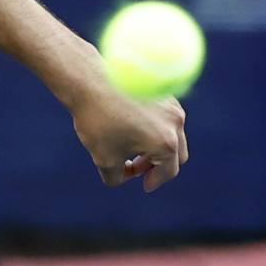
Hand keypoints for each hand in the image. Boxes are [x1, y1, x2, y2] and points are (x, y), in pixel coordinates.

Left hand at [69, 77, 188, 192]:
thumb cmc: (97, 120)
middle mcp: (176, 124)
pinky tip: (130, 127)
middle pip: (176, 155)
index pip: (167, 172)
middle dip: (158, 165)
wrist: (88, 80)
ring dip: (156, 146)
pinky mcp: (162, 91)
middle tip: (137, 168)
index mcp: (166, 144)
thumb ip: (116, 177)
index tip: (143, 186)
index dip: (154, 182)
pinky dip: (154, 127)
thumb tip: (122, 178)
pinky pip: (164, 117)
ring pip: (172, 134)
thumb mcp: (103, 158)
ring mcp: (172, 106)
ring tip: (130, 147)